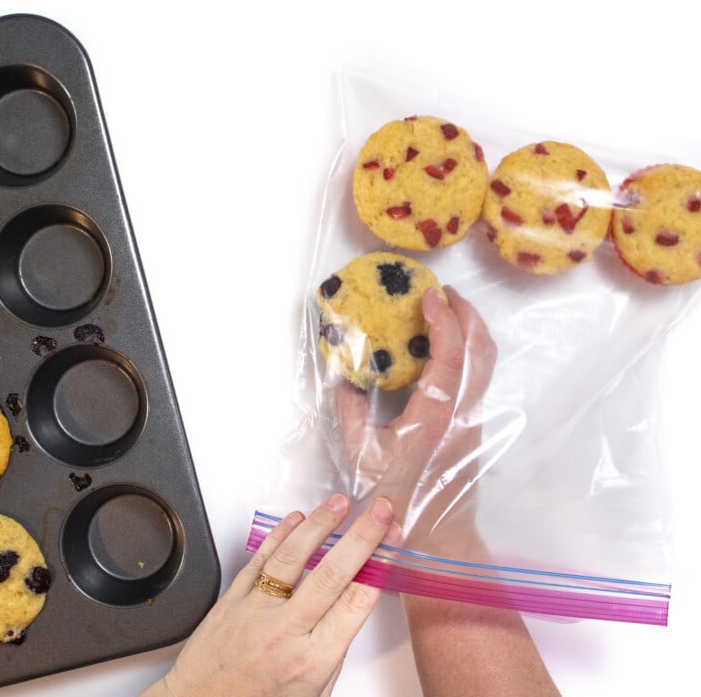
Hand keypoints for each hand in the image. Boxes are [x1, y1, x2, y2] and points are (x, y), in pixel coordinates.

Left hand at [141, 493, 400, 696]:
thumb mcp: (314, 692)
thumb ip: (334, 647)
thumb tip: (354, 601)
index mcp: (311, 660)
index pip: (355, 602)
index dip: (379, 565)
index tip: (392, 541)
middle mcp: (284, 632)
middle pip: (331, 574)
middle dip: (361, 536)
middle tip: (379, 510)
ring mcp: (255, 612)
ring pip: (292, 557)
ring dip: (320, 525)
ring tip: (340, 504)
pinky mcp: (230, 600)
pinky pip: (259, 559)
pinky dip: (279, 534)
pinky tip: (296, 518)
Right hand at [335, 286, 496, 553]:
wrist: (436, 538)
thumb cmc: (396, 501)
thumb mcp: (361, 455)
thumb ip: (351, 411)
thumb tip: (344, 377)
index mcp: (435, 417)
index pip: (450, 356)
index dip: (443, 320)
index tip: (430, 296)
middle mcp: (463, 412)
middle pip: (481, 350)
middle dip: (468, 313)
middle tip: (444, 292)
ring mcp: (474, 418)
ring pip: (486, 362)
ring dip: (471, 329)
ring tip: (447, 311)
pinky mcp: (474, 425)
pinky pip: (479, 374)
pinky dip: (468, 349)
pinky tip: (444, 347)